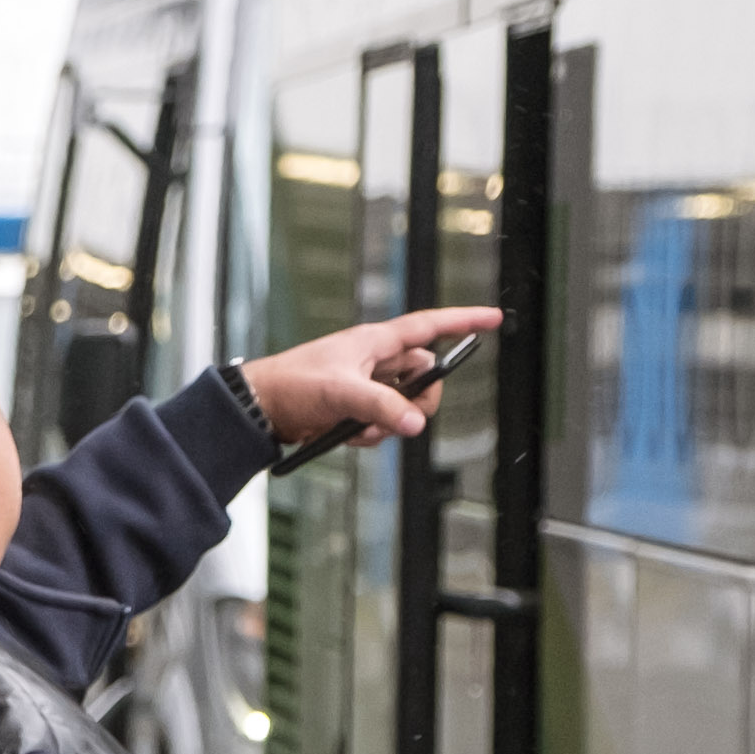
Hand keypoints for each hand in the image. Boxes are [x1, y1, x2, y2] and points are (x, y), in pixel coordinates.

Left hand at [232, 307, 505, 459]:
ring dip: (387, 423)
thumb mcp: (341, 392)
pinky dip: (370, 434)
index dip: (463, 321)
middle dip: (416, 401)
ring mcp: (367, 385)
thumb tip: (415, 422)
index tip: (494, 319)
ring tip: (355, 426)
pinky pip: (383, 423)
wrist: (260, 409)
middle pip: (424, 377)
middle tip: (400, 415)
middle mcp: (375, 360)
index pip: (430, 326)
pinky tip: (344, 434)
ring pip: (404, 406)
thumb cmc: (292, 384)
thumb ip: (382, 406)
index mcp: (375, 341)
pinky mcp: (356, 408)